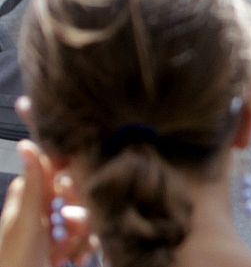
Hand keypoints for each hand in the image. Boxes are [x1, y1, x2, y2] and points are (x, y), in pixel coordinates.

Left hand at [0, 140, 91, 266]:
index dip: (69, 178)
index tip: (72, 187)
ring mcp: (54, 231)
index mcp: (29, 199)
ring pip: (85, 219)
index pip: (55, 174)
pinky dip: (83, 249)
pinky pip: (87, 239)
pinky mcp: (65, 248)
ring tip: (66, 251)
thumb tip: (27, 143)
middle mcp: (42, 211)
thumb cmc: (15, 259)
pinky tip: (75, 259)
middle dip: (79, 213)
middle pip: (76, 197)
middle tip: (68, 223)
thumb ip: (34, 182)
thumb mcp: (26, 219)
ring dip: (80, 236)